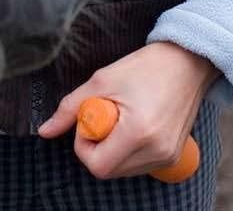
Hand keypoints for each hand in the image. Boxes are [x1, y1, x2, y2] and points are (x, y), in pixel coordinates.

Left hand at [37, 42, 217, 179]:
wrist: (187, 62)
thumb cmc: (146, 66)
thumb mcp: (102, 80)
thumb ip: (70, 108)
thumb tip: (45, 131)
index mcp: (138, 133)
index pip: (97, 165)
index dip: (84, 145)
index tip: (90, 119)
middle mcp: (156, 151)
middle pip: (109, 171)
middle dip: (98, 146)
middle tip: (105, 114)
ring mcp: (167, 157)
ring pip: (123, 170)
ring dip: (113, 149)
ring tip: (123, 116)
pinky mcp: (173, 156)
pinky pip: (139, 165)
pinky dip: (129, 149)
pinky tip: (136, 123)